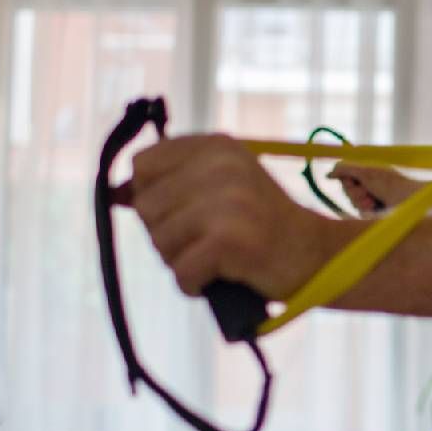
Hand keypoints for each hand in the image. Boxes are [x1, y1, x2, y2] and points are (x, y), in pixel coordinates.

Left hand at [128, 134, 330, 299]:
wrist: (318, 256)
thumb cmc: (262, 226)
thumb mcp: (220, 188)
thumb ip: (171, 185)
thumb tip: (113, 194)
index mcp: (216, 146)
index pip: (143, 167)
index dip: (154, 196)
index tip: (187, 212)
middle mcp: (221, 166)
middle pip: (146, 207)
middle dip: (167, 234)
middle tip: (207, 241)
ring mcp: (228, 202)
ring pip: (160, 241)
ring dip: (181, 261)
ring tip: (217, 258)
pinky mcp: (230, 240)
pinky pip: (181, 271)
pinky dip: (194, 284)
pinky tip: (221, 277)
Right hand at [327, 162, 418, 215]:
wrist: (410, 202)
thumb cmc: (391, 185)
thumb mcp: (366, 173)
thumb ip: (345, 169)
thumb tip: (328, 174)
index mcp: (367, 170)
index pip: (345, 176)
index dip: (348, 181)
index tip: (358, 182)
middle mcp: (369, 182)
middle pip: (348, 190)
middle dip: (356, 194)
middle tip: (369, 194)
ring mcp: (373, 196)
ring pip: (354, 203)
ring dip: (362, 203)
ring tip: (375, 202)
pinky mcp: (376, 210)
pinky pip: (361, 213)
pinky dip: (368, 211)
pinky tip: (378, 210)